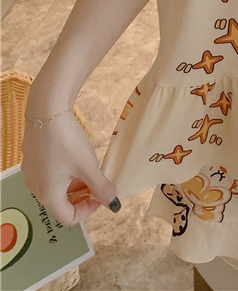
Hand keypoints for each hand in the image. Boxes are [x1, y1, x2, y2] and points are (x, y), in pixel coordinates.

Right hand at [21, 109, 118, 226]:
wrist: (46, 112)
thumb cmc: (67, 142)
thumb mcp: (88, 166)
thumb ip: (101, 187)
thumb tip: (113, 203)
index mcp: (48, 195)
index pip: (68, 218)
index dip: (88, 210)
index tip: (102, 194)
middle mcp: (36, 188)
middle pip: (61, 203)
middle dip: (82, 196)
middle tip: (99, 182)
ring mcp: (31, 173)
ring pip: (56, 188)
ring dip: (75, 185)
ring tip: (90, 169)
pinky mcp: (32, 159)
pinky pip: (49, 175)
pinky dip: (65, 174)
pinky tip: (76, 157)